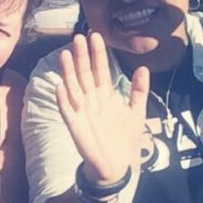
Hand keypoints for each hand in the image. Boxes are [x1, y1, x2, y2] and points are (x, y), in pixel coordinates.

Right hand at [56, 32, 148, 184]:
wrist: (117, 166)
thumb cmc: (125, 139)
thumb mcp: (136, 112)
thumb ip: (139, 91)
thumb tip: (143, 67)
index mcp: (106, 95)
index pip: (101, 70)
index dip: (98, 54)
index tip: (96, 36)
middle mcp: (92, 100)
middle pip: (85, 74)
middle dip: (82, 56)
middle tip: (79, 36)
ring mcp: (82, 112)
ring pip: (74, 88)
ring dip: (69, 72)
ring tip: (66, 55)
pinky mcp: (75, 126)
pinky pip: (67, 111)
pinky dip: (63, 100)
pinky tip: (59, 87)